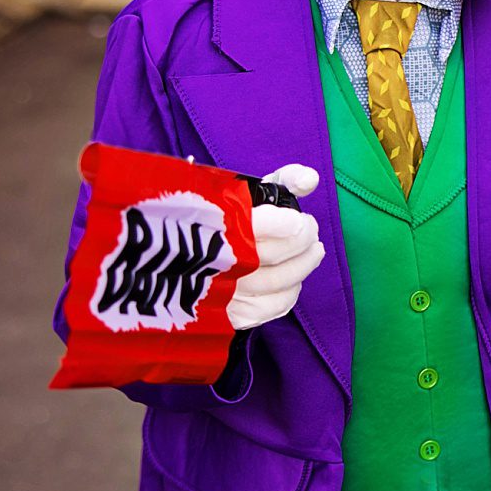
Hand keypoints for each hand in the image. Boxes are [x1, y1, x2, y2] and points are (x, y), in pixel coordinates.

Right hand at [228, 164, 325, 329]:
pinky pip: (267, 309)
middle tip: (311, 232)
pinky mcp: (226, 312)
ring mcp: (224, 289)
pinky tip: (293, 282)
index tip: (300, 220)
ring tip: (313, 252)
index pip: (263, 225)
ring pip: (277, 282)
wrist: (176, 253)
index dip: (289, 224)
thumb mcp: (250, 188)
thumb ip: (283, 179)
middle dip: (303, 242)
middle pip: (275, 254)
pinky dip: (287, 295)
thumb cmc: (222, 215)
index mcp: (220, 222)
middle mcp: (220, 258)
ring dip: (302, 267)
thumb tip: (311, 179)